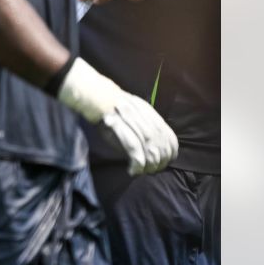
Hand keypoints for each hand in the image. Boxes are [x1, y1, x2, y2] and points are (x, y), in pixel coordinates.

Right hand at [56, 58, 177, 175]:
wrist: (93, 93)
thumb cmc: (110, 108)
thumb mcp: (132, 112)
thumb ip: (145, 125)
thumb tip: (154, 147)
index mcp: (149, 112)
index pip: (169, 136)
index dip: (170, 152)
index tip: (164, 162)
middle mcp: (143, 115)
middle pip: (160, 144)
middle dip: (159, 162)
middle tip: (152, 170)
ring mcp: (131, 119)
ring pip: (149, 146)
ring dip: (148, 164)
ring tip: (143, 171)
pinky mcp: (118, 125)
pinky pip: (134, 147)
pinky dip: (137, 161)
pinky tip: (133, 169)